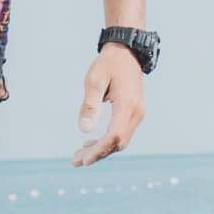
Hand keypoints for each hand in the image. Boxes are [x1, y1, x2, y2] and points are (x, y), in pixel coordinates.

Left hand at [72, 44, 146, 166]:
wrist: (126, 52)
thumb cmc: (108, 64)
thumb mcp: (93, 80)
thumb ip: (89, 105)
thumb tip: (84, 130)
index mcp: (127, 105)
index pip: (114, 136)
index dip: (99, 151)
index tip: (82, 159)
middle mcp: (136, 112)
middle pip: (118, 142)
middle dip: (97, 154)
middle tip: (75, 161)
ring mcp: (137, 113)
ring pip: (121, 140)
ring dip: (102, 150)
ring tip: (80, 155)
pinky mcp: (134, 112)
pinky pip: (122, 133)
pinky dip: (107, 142)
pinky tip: (92, 143)